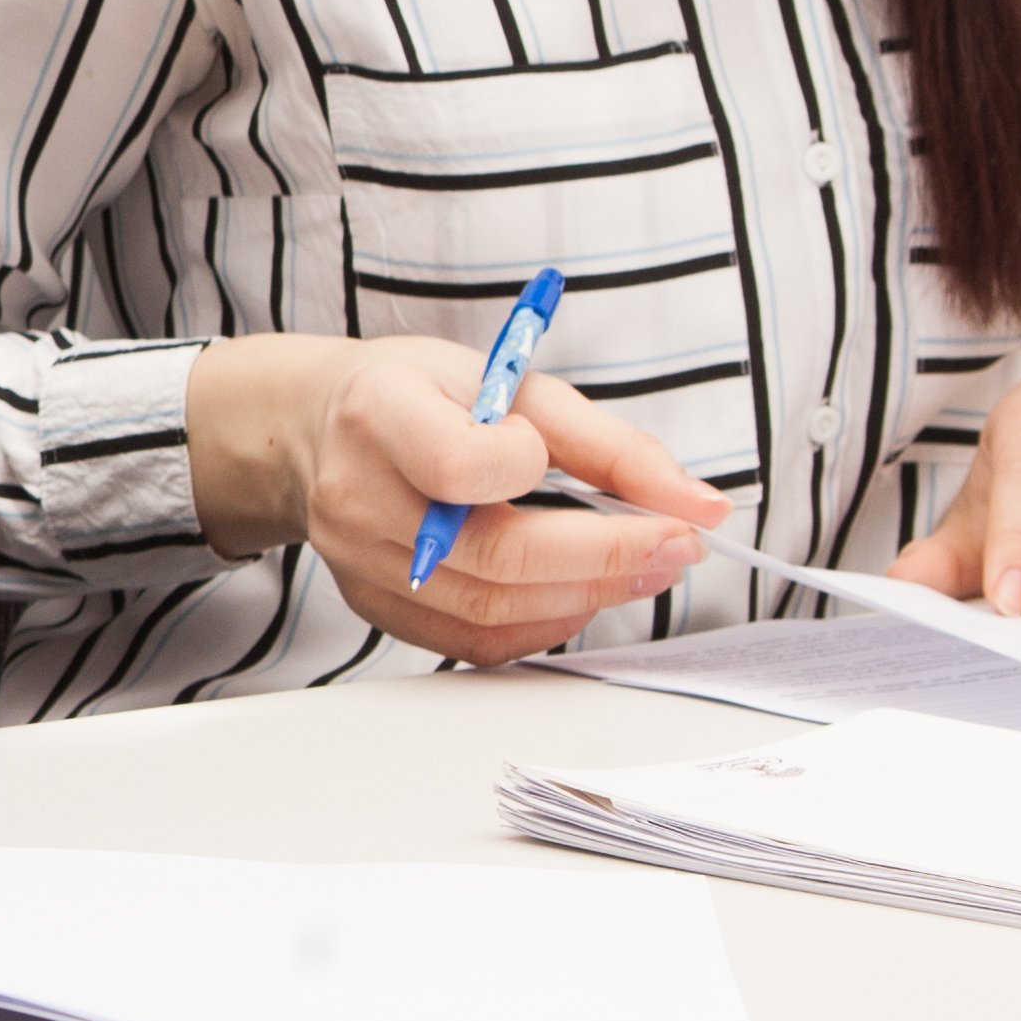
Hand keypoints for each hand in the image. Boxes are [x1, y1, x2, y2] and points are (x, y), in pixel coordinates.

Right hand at [192, 331, 729, 664]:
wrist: (319, 427)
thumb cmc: (418, 394)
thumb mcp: (510, 380)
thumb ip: (610, 443)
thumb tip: (701, 504)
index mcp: (379, 414)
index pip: (462, 466)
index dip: (535, 468)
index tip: (589, 464)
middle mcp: (356, 496)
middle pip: (494, 556)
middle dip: (608, 556)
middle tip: (678, 544)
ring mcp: (360, 562)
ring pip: (490, 610)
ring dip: (587, 596)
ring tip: (642, 568)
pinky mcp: (375, 606)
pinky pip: (470, 640)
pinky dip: (542, 626)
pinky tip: (580, 594)